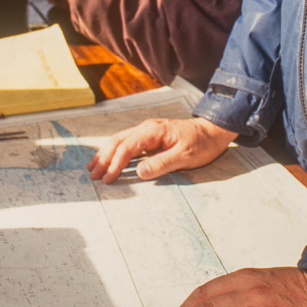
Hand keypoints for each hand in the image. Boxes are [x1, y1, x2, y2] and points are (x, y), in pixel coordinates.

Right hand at [86, 117, 236, 182]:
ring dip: (106, 153)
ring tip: (93, 167)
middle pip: (118, 141)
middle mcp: (147, 128)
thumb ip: (163, 163)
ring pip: (120, 139)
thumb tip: (139, 172)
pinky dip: (115, 150)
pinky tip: (109, 158)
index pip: (128, 147)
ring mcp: (148, 131)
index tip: (108, 179)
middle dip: (104, 158)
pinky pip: (127, 142)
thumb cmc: (202, 144)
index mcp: (154, 131)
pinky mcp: (150, 136)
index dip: (115, 163)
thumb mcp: (186, 156)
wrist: (213, 130)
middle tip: (93, 175)